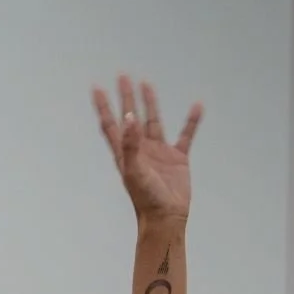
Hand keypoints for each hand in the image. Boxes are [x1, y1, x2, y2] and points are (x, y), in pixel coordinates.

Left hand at [93, 75, 202, 225]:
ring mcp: (158, 152)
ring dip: (150, 103)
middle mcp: (140, 149)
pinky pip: (185, 135)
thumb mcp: (134, 170)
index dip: (103, 107)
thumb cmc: (146, 198)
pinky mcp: (177, 158)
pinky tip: (196, 106)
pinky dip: (191, 121)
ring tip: (146, 83)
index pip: (110, 124)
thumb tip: (128, 118)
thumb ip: (130, 144)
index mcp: (124, 152)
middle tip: (122, 76)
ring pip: (153, 121)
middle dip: (125, 97)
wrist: (166, 217)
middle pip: (130, 117)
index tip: (97, 88)